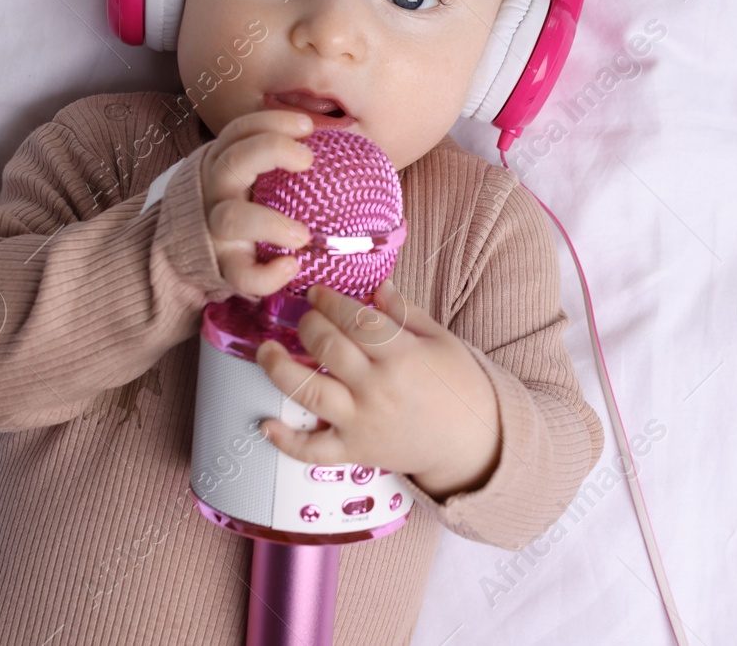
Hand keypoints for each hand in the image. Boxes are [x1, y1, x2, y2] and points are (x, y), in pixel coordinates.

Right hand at [199, 109, 317, 299]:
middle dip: (271, 151)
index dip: (270, 122)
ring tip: (304, 235)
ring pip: (230, 219)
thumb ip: (296, 159)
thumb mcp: (266, 175)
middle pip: (232, 161)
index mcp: (227, 163)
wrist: (214, 254)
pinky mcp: (224, 266)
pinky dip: (265, 274)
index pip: (239, 131)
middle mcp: (217, 191)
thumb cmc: (259, 203)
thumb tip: (356, 139)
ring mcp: (216, 229)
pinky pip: (239, 273)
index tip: (307, 127)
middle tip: (308, 160)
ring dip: (270, 223)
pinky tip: (291, 266)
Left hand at [255, 281, 503, 501]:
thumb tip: (377, 286)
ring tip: (266, 350)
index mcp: (402, 356)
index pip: (356, 319)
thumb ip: (405, 312)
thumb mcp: (440, 340)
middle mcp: (378, 388)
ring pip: (309, 393)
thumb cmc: (458, 385)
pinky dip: (285, 440)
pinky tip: (265, 424)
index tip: (317, 292)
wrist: (471, 441)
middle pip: (328, 348)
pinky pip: (313, 450)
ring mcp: (363, 422)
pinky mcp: (355, 451)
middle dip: (308, 324)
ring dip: (279, 368)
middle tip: (303, 316)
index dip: (330, 301)